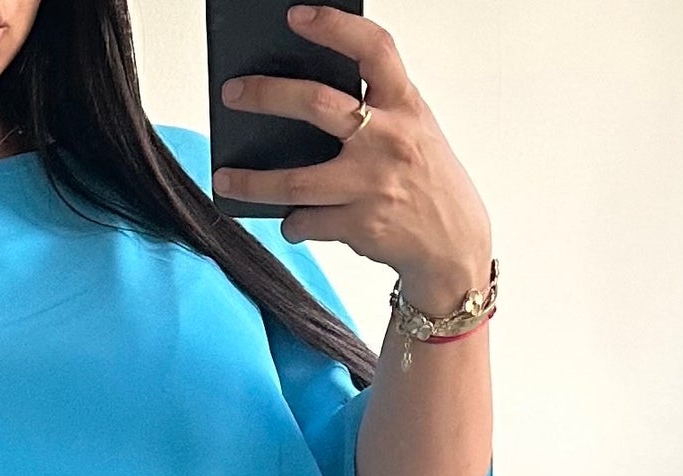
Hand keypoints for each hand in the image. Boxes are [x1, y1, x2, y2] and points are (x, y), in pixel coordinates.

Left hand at [213, 5, 491, 312]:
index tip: (297, 17)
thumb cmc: (428, 180)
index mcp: (405, 104)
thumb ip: (375, 108)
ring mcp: (372, 185)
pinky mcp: (360, 226)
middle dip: (267, 95)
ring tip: (227, 178)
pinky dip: (294, 223)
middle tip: (234, 93)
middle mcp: (388, 139)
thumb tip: (306, 100)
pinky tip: (292, 220)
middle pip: (317, 105)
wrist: (455, 245)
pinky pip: (309, 222)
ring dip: (254, 182)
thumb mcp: (415, 128)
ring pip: (297, 180)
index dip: (334, 27)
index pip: (373, 48)